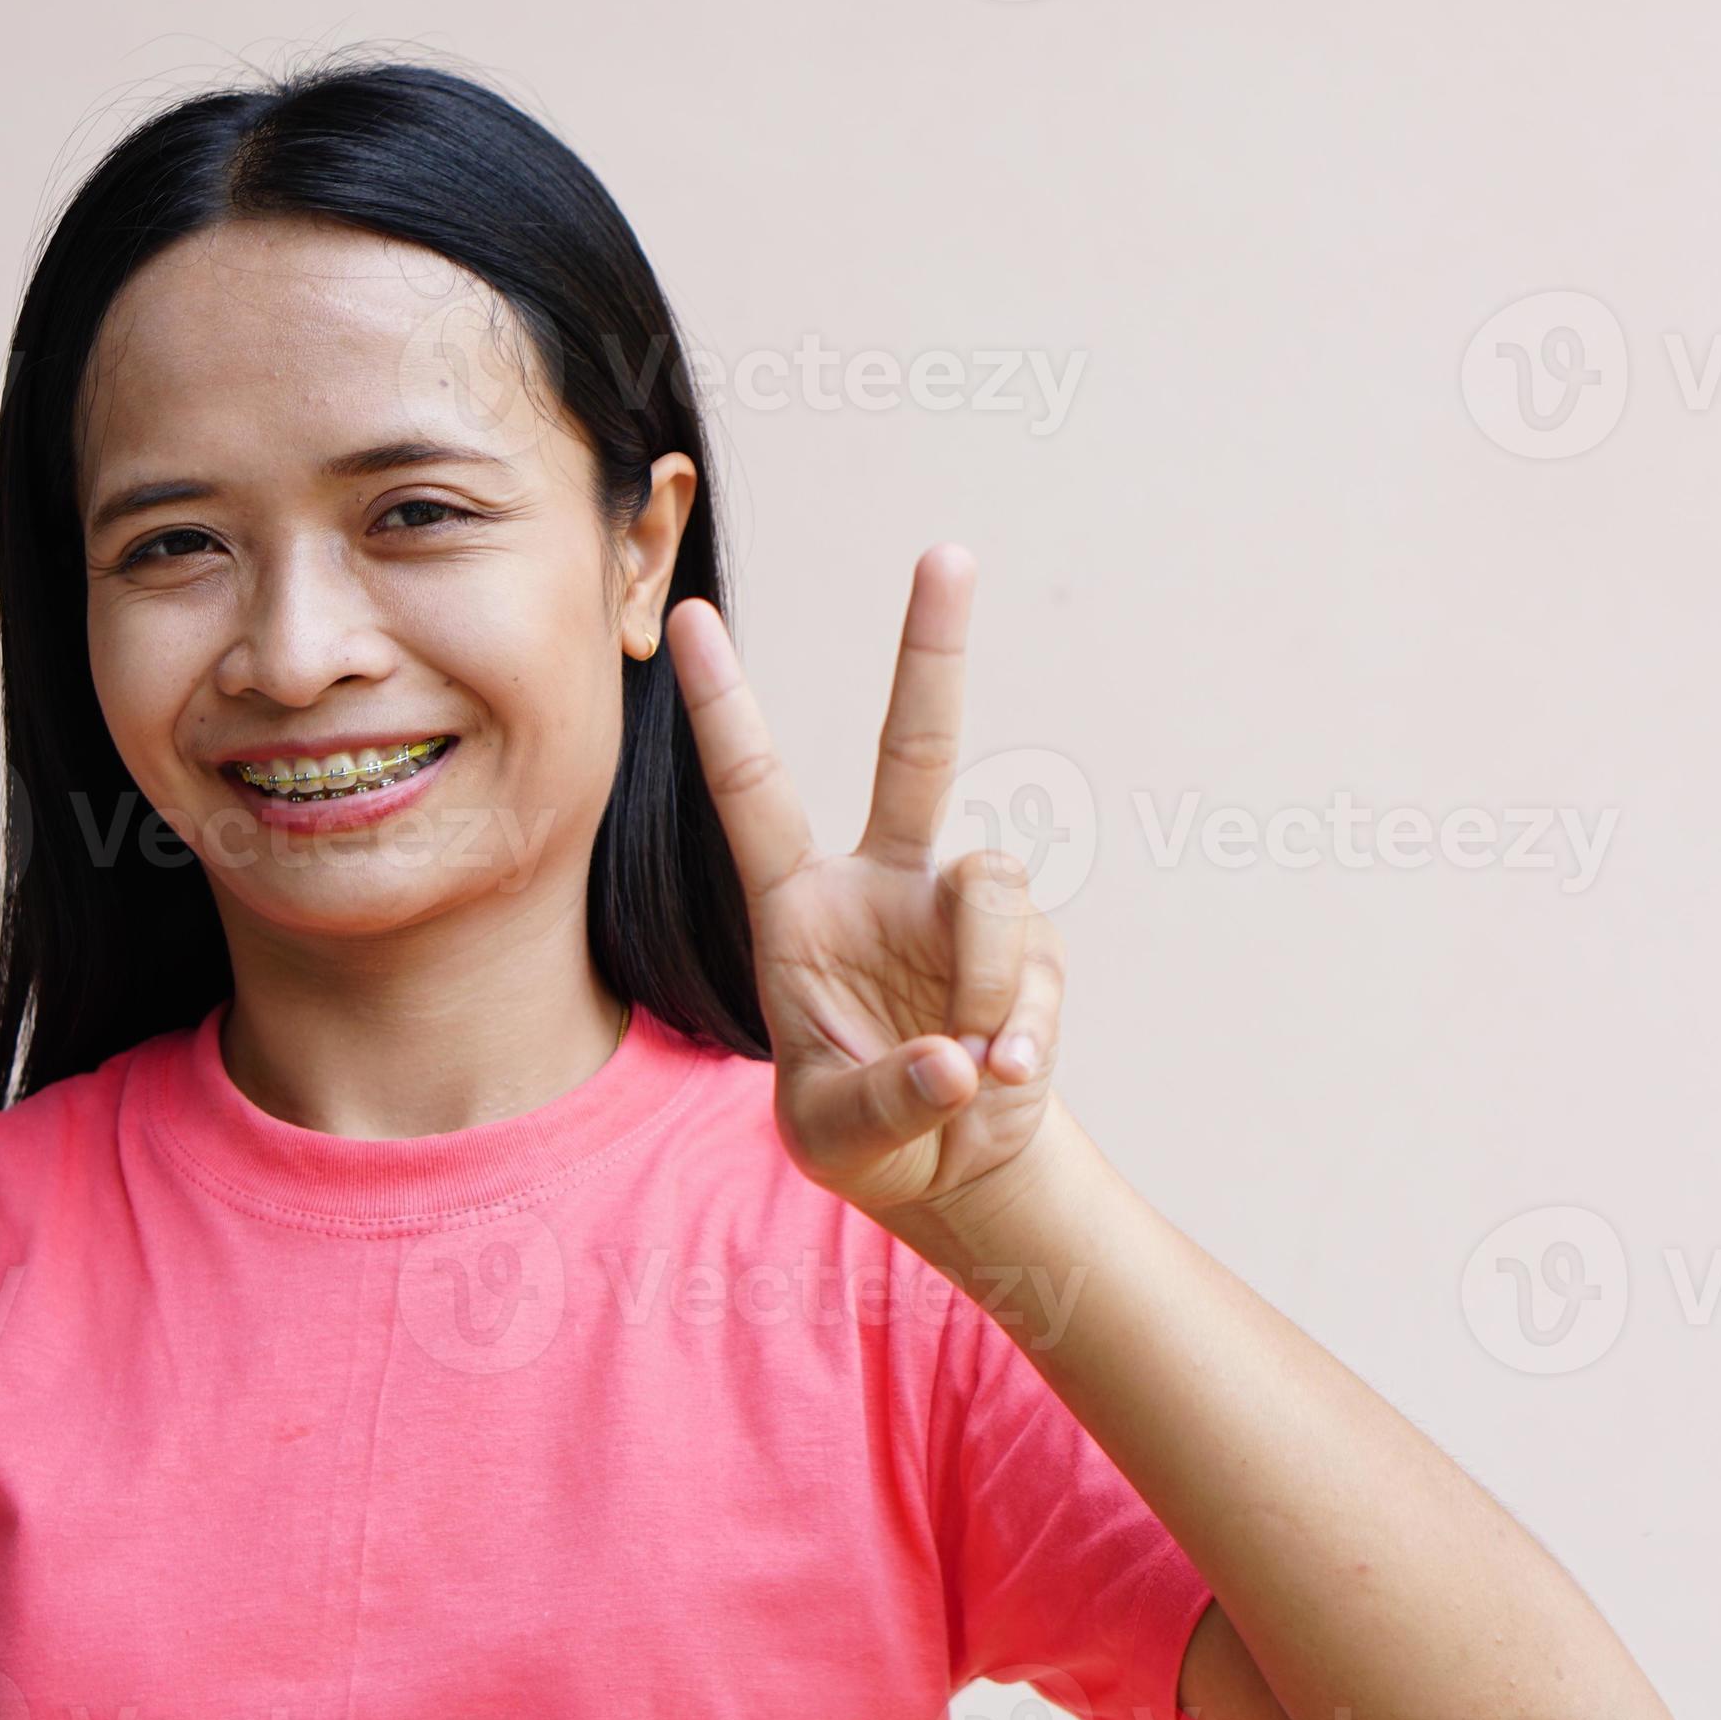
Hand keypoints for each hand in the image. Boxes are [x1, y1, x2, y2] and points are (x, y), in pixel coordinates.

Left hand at [666, 544, 1067, 1252]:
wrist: (952, 1167)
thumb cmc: (862, 1136)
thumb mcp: (833, 1136)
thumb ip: (884, 1098)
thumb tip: (960, 1057)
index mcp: (798, 905)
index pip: (754, 790)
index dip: (724, 705)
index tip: (687, 613)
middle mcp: (885, 882)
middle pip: (918, 747)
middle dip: (933, 649)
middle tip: (947, 552)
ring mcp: (963, 911)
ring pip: (990, 883)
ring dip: (982, 976)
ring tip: (965, 1062)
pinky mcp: (1031, 951)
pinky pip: (1034, 970)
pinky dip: (1020, 1034)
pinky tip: (1000, 1077)